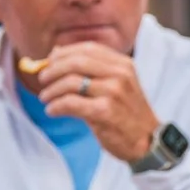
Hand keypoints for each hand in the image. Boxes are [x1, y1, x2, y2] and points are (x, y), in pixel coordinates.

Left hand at [27, 39, 162, 163]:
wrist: (147, 141)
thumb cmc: (126, 113)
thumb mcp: (116, 85)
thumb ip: (91, 69)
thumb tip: (55, 54)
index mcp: (122, 64)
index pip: (88, 48)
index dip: (64, 53)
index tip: (49, 61)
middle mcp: (120, 74)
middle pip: (77, 62)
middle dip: (53, 69)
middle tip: (42, 79)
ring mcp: (114, 93)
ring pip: (71, 82)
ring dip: (52, 90)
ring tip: (45, 98)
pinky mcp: (105, 112)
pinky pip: (71, 103)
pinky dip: (56, 106)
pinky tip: (52, 111)